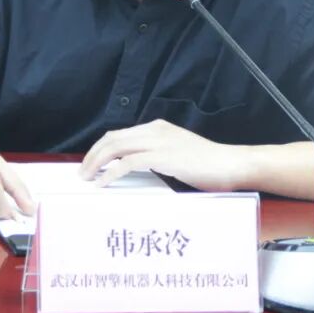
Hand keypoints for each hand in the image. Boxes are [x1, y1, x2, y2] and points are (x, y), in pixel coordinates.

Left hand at [80, 119, 249, 190]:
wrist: (231, 164)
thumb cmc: (209, 165)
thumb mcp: (178, 154)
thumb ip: (158, 156)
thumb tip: (135, 169)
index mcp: (158, 128)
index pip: (119, 134)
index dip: (100, 149)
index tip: (91, 164)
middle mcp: (155, 131)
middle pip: (111, 139)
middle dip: (92, 156)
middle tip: (82, 173)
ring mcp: (159, 142)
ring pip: (115, 148)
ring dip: (96, 163)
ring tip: (87, 179)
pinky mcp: (163, 157)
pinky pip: (127, 163)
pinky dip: (111, 173)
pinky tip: (103, 183)